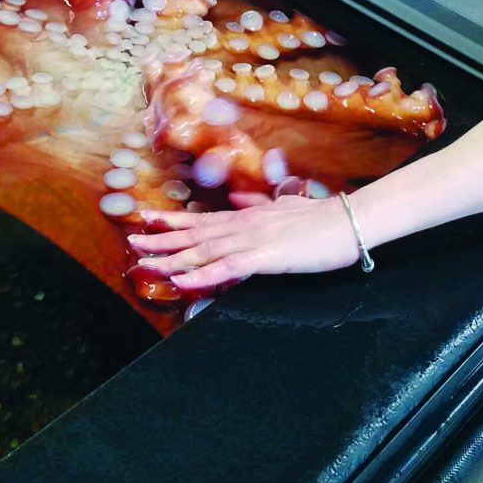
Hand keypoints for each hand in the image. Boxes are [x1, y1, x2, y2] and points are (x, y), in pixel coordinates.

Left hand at [129, 194, 360, 290]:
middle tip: (133, 243)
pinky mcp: (265, 257)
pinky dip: (201, 274)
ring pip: (203, 250)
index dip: (173, 222)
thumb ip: (263, 205)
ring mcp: (252, 240)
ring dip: (172, 258)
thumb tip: (243, 201)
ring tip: (145, 263)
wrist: (348, 221)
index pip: (203, 220)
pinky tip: (182, 280)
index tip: (146, 221)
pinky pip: (226, 268)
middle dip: (161, 240)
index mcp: (248, 216)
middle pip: (195, 234)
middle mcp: (244, 225)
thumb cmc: (323, 218)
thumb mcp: (288, 207)